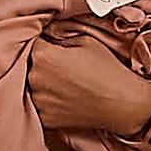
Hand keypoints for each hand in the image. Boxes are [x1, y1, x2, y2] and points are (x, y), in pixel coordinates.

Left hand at [26, 34, 150, 135]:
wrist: (121, 103)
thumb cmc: (106, 69)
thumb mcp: (86, 39)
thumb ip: (60, 33)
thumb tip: (47, 33)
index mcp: (43, 56)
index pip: (32, 43)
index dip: (44, 43)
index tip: (54, 46)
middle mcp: (35, 78)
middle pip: (29, 65)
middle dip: (42, 63)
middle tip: (63, 66)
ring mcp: (38, 100)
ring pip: (32, 85)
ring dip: (43, 83)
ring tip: (65, 83)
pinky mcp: (44, 118)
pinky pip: (38, 104)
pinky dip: (47, 101)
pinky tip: (64, 97)